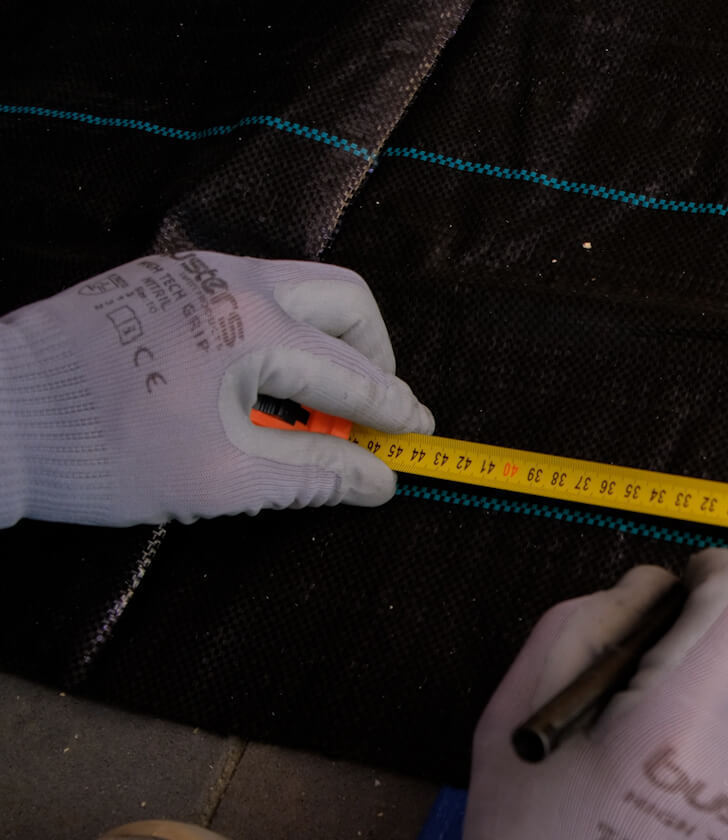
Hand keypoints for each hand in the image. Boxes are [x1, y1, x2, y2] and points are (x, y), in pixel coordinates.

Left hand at [0, 251, 432, 526]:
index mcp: (257, 327)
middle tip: (370, 411)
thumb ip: (317, 472)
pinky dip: (274, 331)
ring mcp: (193, 274)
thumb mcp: (228, 478)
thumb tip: (379, 479)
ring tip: (308, 405)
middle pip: (345, 301)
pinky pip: (245, 292)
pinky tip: (251, 385)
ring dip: (322, 340)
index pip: (355, 374)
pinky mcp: (159, 281)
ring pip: (295, 288)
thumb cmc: (109, 453)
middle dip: (372, 355)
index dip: (394, 413)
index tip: (419, 436)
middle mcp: (233, 282)